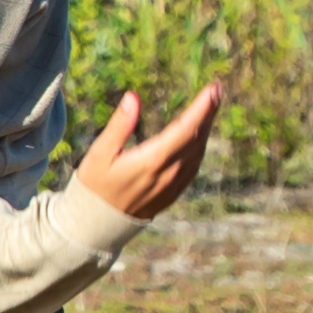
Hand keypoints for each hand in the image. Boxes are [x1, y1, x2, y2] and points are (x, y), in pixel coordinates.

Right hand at [74, 82, 224, 221]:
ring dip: (205, 129)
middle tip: (217, 91)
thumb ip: (119, 125)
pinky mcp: (173, 194)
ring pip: (198, 153)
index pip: (186, 130)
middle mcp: (168, 174)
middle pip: (196, 139)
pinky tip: (199, 136)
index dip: (202, 109)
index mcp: (152, 161)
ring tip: (210, 107)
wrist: (97, 223)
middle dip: (208, 113)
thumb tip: (133, 97)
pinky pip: (193, 167)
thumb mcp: (101, 153)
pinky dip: (199, 147)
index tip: (213, 89)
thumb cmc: (95, 184)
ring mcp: (173, 186)